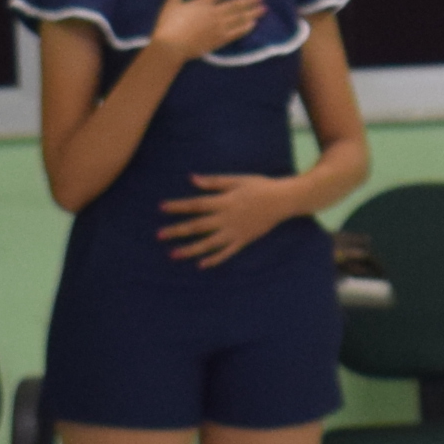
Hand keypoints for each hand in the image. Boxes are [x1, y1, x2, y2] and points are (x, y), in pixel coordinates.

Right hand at [148, 0, 264, 63]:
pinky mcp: (219, 39)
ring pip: (239, 18)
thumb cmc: (168, 24)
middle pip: (235, 5)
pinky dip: (246, 28)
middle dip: (249, 0)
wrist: (172, 45)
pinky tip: (254, 25)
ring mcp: (218, 26)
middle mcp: (214, 13)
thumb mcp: (171, 4)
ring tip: (264, 9)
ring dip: (252, 13)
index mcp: (202, 3)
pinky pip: (236, 32)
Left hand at [158, 172, 296, 267]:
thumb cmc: (259, 186)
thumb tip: (192, 178)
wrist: (283, 201)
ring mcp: (235, 232)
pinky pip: (226, 253)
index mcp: (224, 201)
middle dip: (177, 231)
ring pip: (208, 243)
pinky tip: (201, 264)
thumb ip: (214, 182)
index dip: (178, 206)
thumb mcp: (237, 180)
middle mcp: (226, 218)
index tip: (161, 208)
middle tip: (159, 235)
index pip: (196, 205)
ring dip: (190, 249)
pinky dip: (214, 259)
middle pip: (197, 226)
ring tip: (173, 254)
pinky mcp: (243, 240)